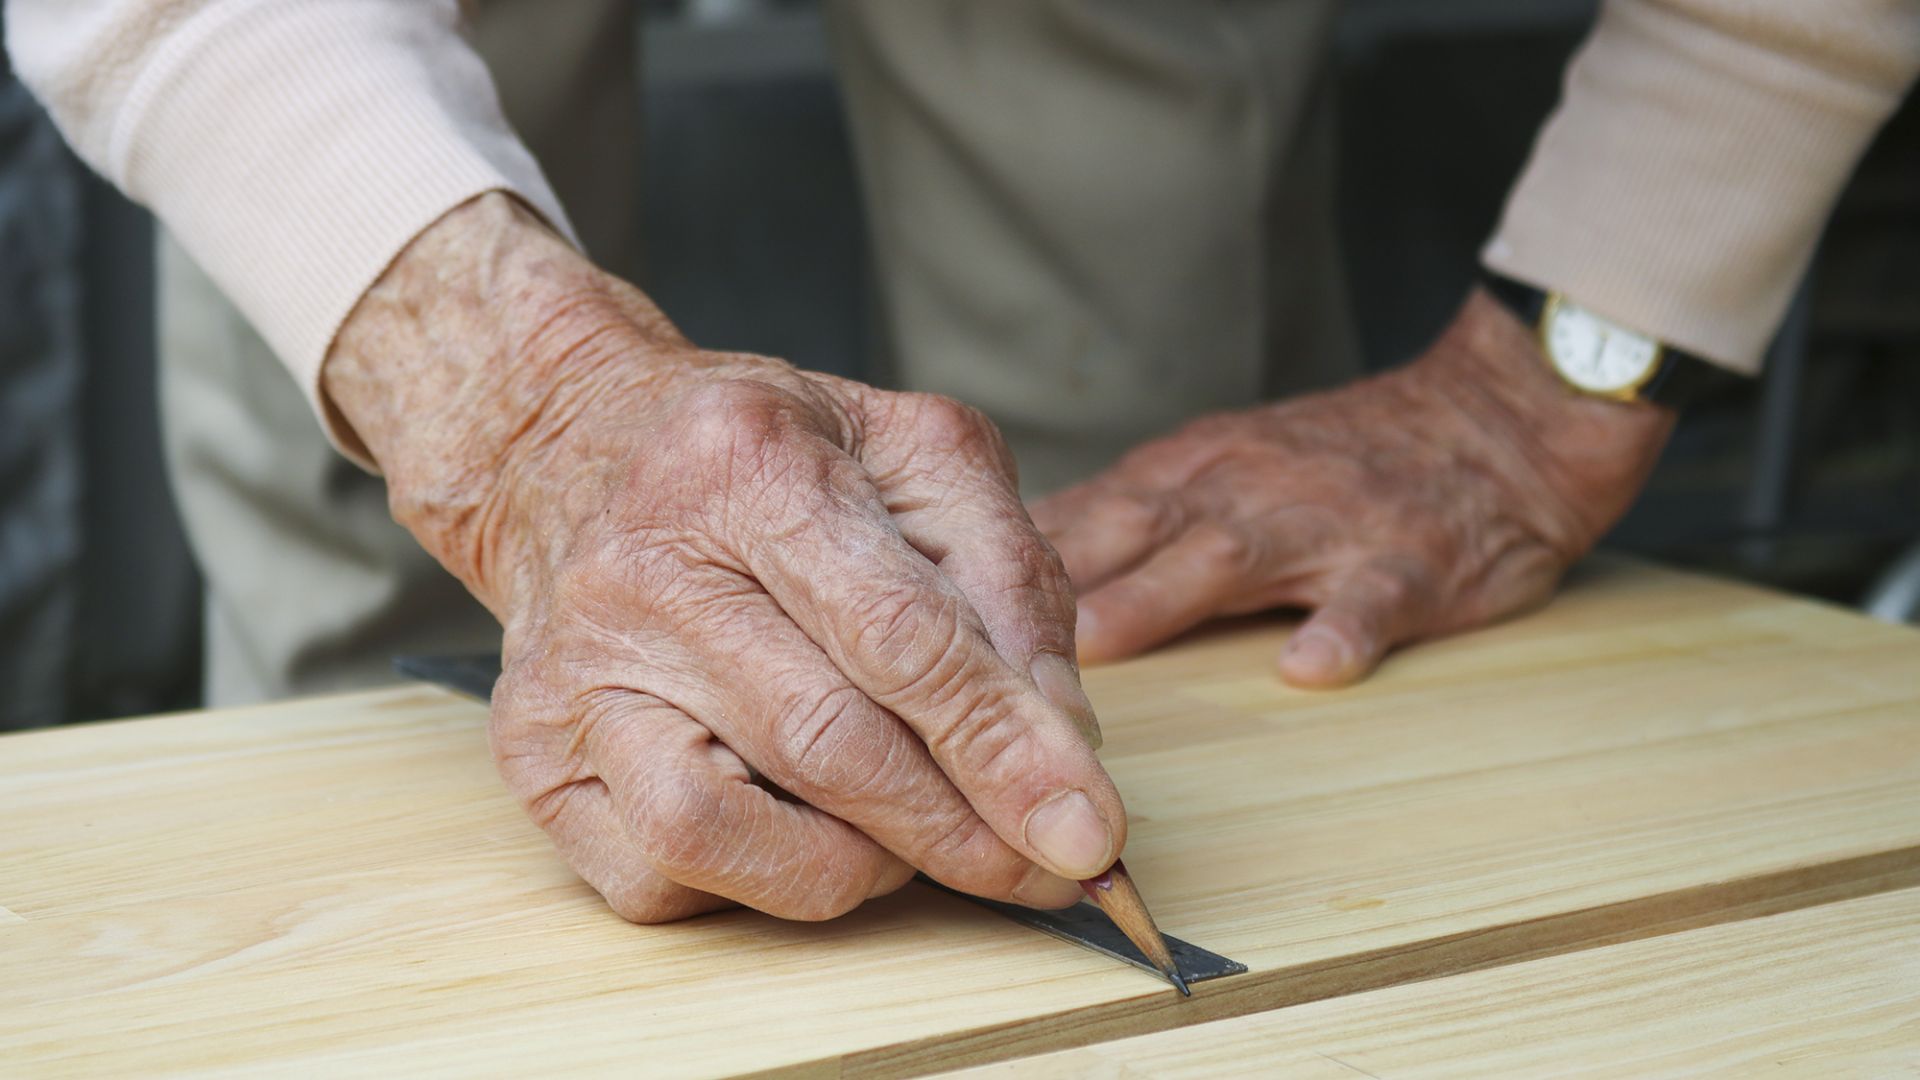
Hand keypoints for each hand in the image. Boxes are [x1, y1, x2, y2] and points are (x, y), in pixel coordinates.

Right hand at [324, 194, 1122, 921]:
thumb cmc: (767, 455)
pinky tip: (808, 822)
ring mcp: (571, 674)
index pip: (897, 635)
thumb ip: (1011, 579)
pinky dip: (761, 880)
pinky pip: (658, 878)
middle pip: (824, 744)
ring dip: (857, 863)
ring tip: (914, 826)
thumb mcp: (917, 455)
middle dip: (960, 829)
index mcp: (747, 466)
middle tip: (1050, 868)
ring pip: (722, 832)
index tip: (1090, 831)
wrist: (568, 447)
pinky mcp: (534, 759)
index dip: (1003, 746)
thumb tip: (1062, 744)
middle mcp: (638, 571)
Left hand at [1031, 290, 1675, 686]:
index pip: (1073, 519)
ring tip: (1100, 651)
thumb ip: (1121, 521)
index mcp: (1183, 475)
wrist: (1493, 420)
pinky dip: (1343, 628)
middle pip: (1127, 534)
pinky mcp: (1407, 561)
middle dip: (1047, 589)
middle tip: (973, 647)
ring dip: (1159, 599)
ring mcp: (1320, 525)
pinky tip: (1312, 666)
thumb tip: (997, 572)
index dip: (993, 566)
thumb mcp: (1217, 465)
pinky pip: (1372, 596)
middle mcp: (1235, 492)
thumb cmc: (1337, 460)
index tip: (923, 610)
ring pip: (1229, 558)